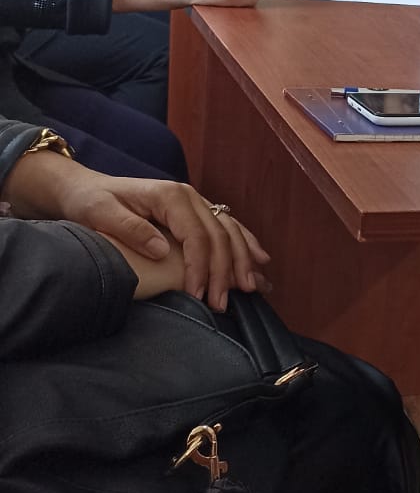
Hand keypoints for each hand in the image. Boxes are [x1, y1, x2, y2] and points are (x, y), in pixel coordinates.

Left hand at [1, 153, 268, 310]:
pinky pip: (229, 227)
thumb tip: (162, 251)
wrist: (85, 189)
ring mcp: (196, 203)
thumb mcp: (101, 214)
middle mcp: (189, 196)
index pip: (197, 234)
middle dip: (224, 271)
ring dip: (242, 260)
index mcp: (170, 196)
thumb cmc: (91, 202)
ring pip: (230, 231)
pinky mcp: (197, 212)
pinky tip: (260, 260)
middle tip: (221, 303)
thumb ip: (131, 230)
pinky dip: (246, 244)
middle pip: (219, 235)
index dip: (200, 266)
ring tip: (250, 288)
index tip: (198, 294)